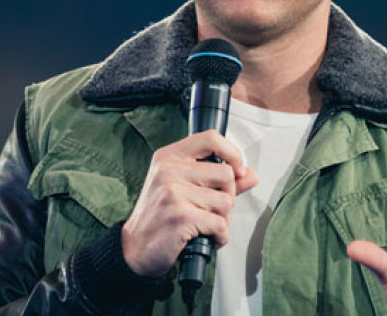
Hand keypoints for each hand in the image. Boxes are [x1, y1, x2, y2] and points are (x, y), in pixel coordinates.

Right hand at [121, 130, 258, 276]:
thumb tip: (251, 174)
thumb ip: (220, 180)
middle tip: (211, 210)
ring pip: (226, 201)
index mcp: (169, 157)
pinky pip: (220, 224)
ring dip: (222, 219)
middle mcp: (169, 170)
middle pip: (226, 174)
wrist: (134, 249)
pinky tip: (206, 238)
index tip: (238, 170)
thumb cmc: (161, 216)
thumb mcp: (185, 189)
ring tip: (203, 224)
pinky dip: (220, 236)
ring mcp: (173, 193)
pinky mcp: (180, 216)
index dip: (232, 153)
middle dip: (227, 197)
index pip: (210, 138)